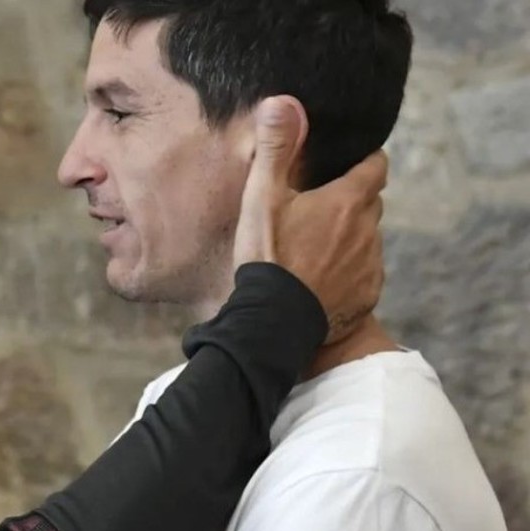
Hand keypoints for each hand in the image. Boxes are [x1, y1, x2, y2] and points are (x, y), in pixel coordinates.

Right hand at [234, 95, 386, 344]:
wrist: (274, 321)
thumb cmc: (268, 256)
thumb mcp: (263, 196)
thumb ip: (276, 148)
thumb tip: (283, 101)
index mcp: (348, 200)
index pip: (376, 165)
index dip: (365, 160)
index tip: (350, 163)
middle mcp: (369, 230)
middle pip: (370, 203)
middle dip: (352, 201)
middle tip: (319, 208)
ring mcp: (371, 265)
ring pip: (367, 240)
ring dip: (349, 238)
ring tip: (313, 250)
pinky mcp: (367, 295)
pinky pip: (363, 275)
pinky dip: (347, 273)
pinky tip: (319, 280)